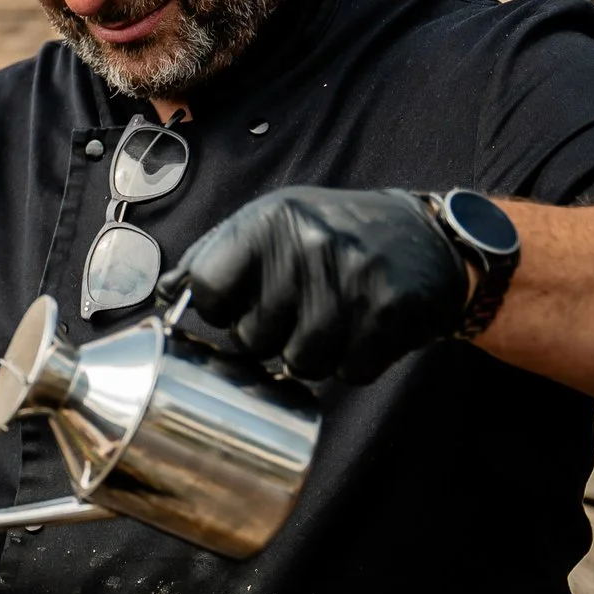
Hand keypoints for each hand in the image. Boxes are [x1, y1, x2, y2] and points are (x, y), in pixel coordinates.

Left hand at [164, 187, 465, 383]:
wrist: (427, 237)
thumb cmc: (334, 234)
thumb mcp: (273, 222)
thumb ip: (214, 255)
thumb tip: (166, 293)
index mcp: (269, 220)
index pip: (206, 289)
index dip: (219, 310)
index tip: (240, 305)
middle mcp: (309, 244)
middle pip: (251, 338)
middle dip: (270, 338)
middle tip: (298, 312)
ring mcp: (353, 279)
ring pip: (300, 363)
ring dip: (313, 356)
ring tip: (332, 320)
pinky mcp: (392, 312)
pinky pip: (349, 372)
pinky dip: (354, 362)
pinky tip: (364, 330)